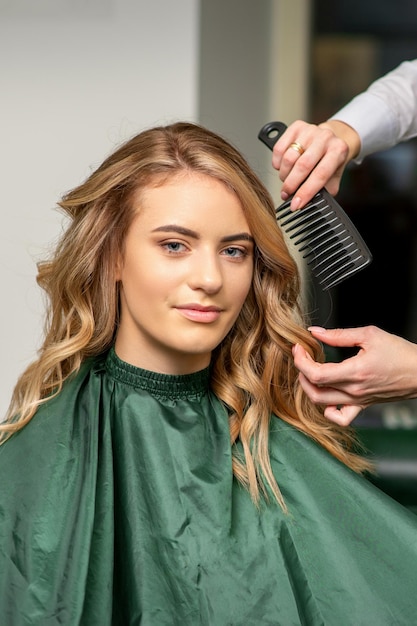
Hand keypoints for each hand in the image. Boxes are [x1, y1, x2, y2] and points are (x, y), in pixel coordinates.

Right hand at [271, 120, 360, 209]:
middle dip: (291, 185)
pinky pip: (279, 148)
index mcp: (338, 150)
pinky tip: (282, 167)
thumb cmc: (329, 161)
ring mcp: (310, 130)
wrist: (329, 140)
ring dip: (284, 174)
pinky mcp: (296, 126)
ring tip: (287, 179)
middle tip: (286, 195)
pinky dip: (277, 162)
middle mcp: (325, 137)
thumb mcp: (333, 177)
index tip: (296, 204)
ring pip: (289, 157)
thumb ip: (324, 190)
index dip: (306, 192)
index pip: (320, 174)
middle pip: (302, 165)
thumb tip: (308, 202)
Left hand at [292, 325, 416, 425]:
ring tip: (309, 371)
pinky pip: (341, 417)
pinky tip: (327, 395)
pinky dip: (328, 410)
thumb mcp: (369, 335)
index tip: (299, 348)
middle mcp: (354, 391)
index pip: (316, 374)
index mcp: (355, 372)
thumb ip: (339, 335)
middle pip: (314, 390)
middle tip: (302, 356)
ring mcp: (358, 401)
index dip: (301, 361)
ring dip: (309, 387)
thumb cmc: (400, 353)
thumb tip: (316, 332)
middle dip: (301, 371)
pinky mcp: (363, 405)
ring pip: (322, 403)